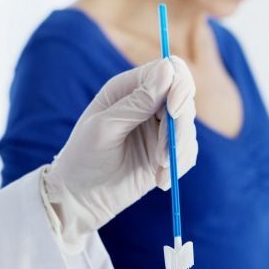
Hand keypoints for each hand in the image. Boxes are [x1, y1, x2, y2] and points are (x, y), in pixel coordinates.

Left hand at [42, 57, 196, 250]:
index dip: (179, 85)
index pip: (169, 70)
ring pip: (189, 128)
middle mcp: (148, 103)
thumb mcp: (105, 127)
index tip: (174, 110)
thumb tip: (167, 70)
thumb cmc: (83, 158)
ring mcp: (159, 129)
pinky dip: (179, 166)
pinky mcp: (167, 153)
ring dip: (178, 152)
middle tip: (162, 158)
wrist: (80, 198)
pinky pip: (188, 152)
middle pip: (184, 100)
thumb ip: (136, 102)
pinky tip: (159, 181)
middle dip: (179, 129)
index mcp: (129, 87)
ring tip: (158, 174)